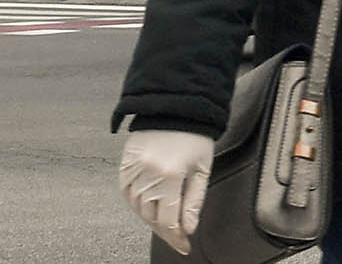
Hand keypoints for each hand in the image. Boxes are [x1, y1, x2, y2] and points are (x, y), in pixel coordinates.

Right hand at [119, 129, 213, 254]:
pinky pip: (127, 194)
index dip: (176, 238)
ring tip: (165, 221)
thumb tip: (188, 229)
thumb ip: (194, 201)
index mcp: (170, 176)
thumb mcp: (202, 169)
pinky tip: (149, 206)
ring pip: (137, 208)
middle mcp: (147, 175)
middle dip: (164, 230)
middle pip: (151, 217)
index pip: (169, 220)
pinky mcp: (124, 166)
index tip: (184, 247)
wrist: (176, 108)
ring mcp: (132, 170)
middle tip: (176, 237)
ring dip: (151, 218)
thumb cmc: (195, 137)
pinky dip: (137, 204)